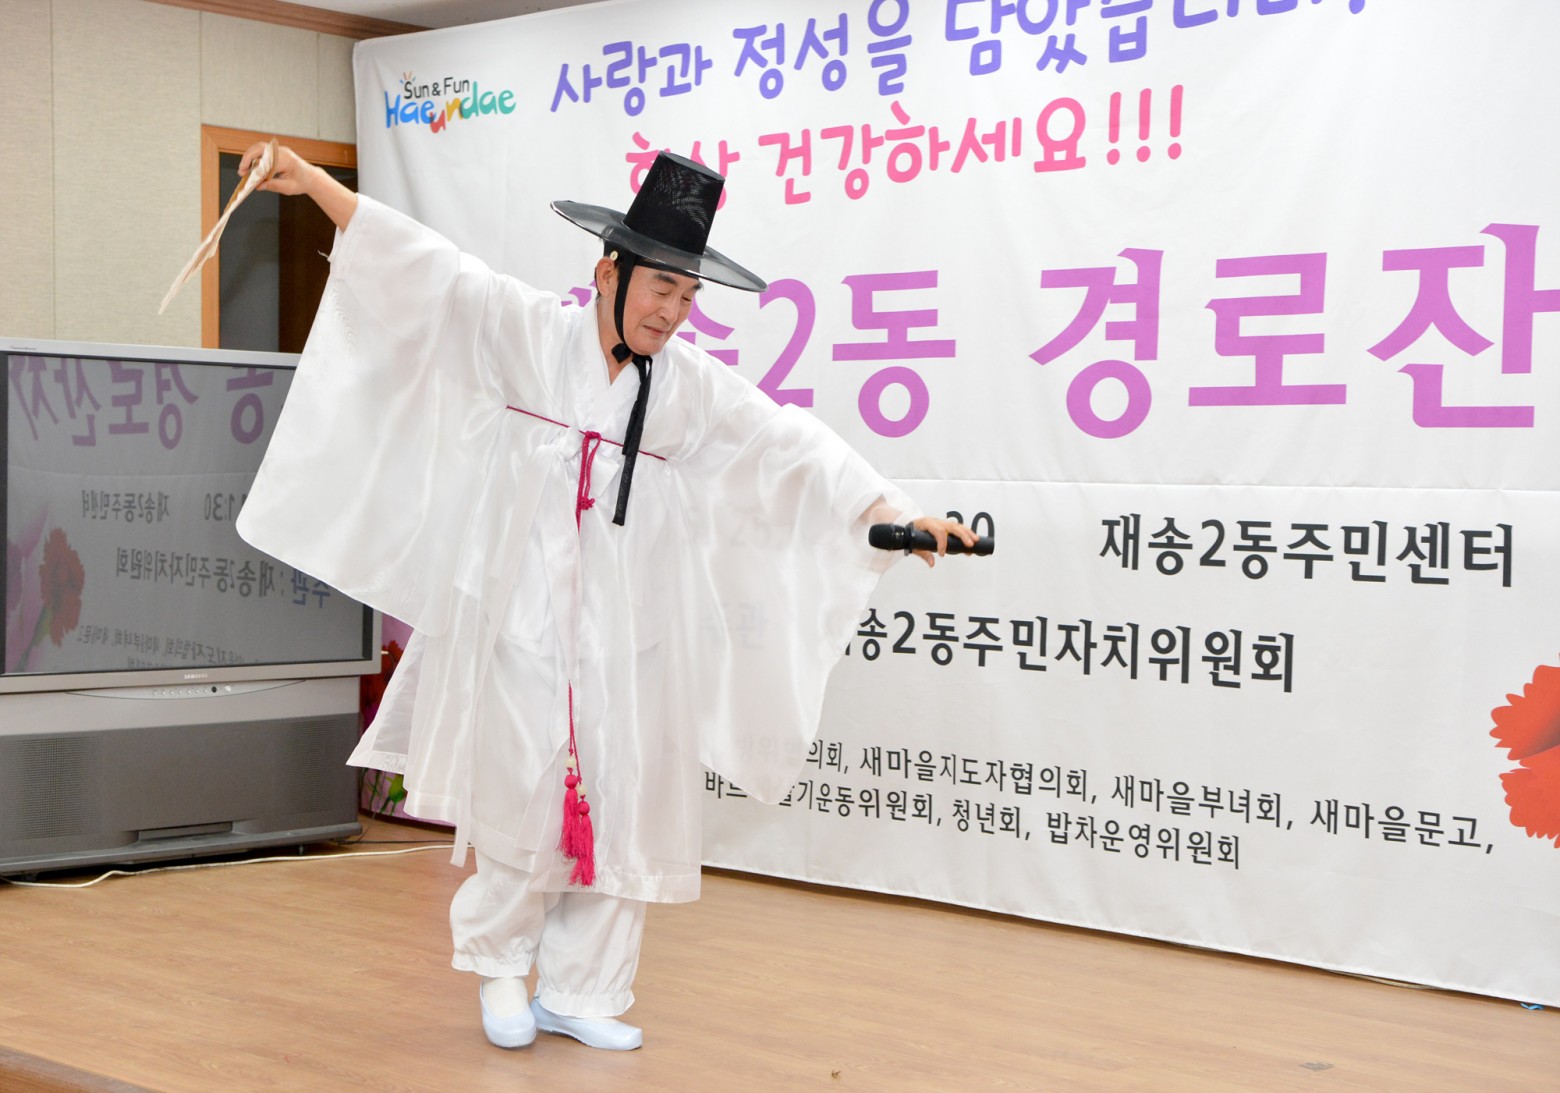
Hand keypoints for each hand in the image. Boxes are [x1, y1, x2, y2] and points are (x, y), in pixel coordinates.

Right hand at [237, 140, 357, 229]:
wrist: (311, 178)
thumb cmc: (302, 183)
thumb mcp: (288, 188)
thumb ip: (273, 186)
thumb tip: (258, 186)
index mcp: (287, 160)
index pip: (266, 161)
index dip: (254, 167)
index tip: (246, 175)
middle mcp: (282, 152)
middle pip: (260, 149)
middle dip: (248, 159)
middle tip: (242, 172)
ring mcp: (279, 150)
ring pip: (259, 148)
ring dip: (249, 157)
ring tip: (244, 170)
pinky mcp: (276, 152)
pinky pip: (262, 151)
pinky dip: (254, 157)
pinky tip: (250, 168)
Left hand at [910, 515, 977, 567]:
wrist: (909, 527)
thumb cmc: (912, 536)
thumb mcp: (915, 546)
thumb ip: (924, 554)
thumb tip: (932, 563)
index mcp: (927, 523)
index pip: (938, 531)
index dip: (942, 542)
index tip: (942, 554)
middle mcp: (936, 521)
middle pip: (951, 526)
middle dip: (962, 536)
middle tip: (970, 545)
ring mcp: (942, 522)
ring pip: (957, 525)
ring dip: (967, 533)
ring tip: (975, 541)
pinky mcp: (946, 525)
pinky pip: (957, 527)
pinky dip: (966, 533)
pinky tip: (973, 539)